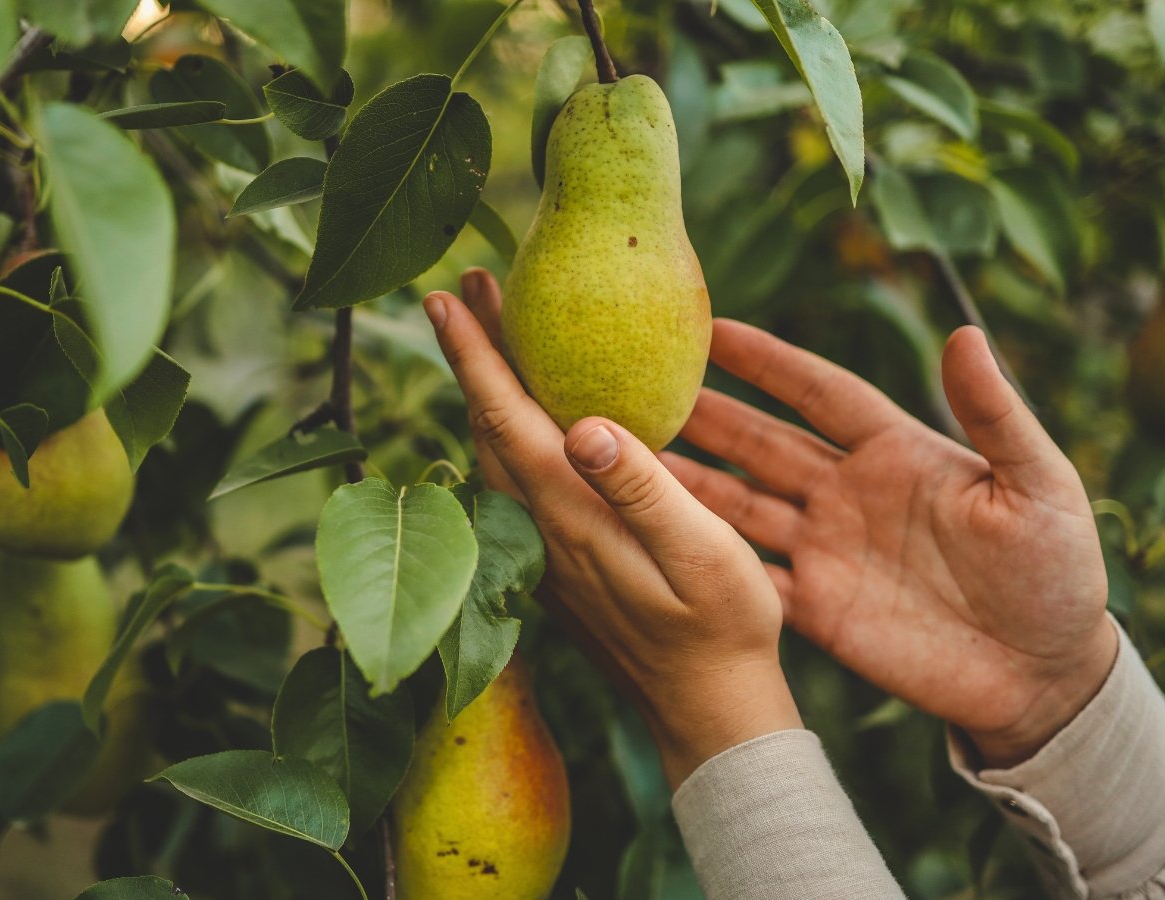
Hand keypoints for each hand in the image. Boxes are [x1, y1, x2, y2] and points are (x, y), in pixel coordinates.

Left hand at [425, 271, 800, 788]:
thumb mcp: (702, 554)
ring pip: (495, 455)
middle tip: (466, 288)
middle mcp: (539, 530)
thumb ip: (643, 489)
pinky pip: (515, 482)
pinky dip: (509, 432)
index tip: (443, 297)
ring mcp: (543, 550)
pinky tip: (530, 421)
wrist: (709, 712)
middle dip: (472, 355)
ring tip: (491, 337)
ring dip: (487, 391)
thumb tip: (583, 425)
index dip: (473, 354)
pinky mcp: (558, 564)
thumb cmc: (721, 630)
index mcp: (569, 515)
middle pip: (487, 426)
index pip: (504, 418)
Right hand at [666, 317, 1117, 766]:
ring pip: (739, 504)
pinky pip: (747, 575)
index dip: (769, 361)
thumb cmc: (1058, 572)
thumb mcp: (1039, 486)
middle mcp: (849, 493)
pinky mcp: (816, 608)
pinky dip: (701, 555)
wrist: (1045, 677)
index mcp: (898, 451)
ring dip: (687, 481)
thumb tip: (966, 331)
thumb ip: (996, 415)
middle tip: (637, 386)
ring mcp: (826, 550)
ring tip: (623, 454)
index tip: (711, 328)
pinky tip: (653, 534)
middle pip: (761, 442)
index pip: (820, 392)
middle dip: (703, 414)